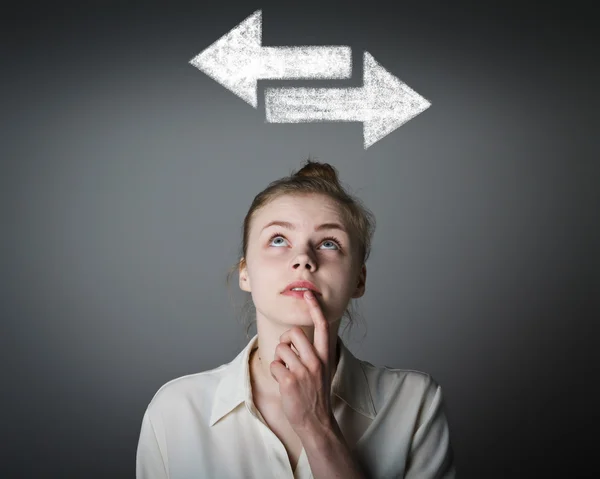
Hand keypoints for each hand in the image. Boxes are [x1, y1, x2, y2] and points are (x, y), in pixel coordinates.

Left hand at [270, 290, 334, 434]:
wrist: (316, 421)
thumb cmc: (316, 394)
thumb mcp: (322, 370)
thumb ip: (312, 353)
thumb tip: (294, 337)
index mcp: (325, 356)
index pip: (322, 326)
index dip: (315, 308)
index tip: (309, 294)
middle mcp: (316, 360)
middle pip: (293, 332)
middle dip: (285, 340)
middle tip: (287, 353)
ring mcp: (303, 371)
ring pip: (280, 349)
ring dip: (279, 360)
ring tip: (287, 373)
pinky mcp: (290, 380)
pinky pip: (274, 365)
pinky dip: (275, 373)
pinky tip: (284, 383)